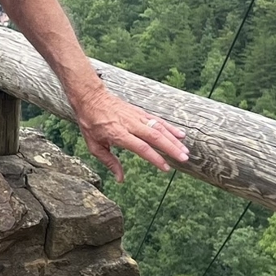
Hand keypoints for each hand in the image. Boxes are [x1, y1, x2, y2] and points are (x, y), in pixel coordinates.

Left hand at [71, 89, 188, 181]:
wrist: (90, 97)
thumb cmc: (91, 123)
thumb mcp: (94, 145)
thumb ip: (109, 162)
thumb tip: (120, 179)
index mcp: (118, 134)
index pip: (141, 147)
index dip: (154, 158)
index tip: (165, 168)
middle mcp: (130, 124)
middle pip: (155, 137)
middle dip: (171, 148)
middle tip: (184, 159)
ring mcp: (136, 117)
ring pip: (159, 127)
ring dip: (174, 139)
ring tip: (185, 150)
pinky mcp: (140, 112)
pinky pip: (157, 120)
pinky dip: (170, 127)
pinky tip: (180, 134)